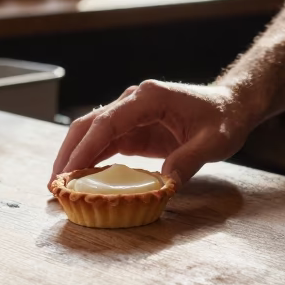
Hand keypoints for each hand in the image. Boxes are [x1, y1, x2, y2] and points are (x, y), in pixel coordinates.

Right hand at [50, 80, 255, 187]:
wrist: (231, 107)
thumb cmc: (224, 119)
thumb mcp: (213, 142)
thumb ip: (188, 161)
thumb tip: (164, 184)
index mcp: (149, 98)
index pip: (108, 122)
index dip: (86, 148)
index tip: (69, 172)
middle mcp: (134, 101)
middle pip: (89, 124)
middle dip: (69, 153)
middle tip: (53, 184)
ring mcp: (131, 115)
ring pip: (91, 133)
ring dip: (74, 158)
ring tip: (58, 187)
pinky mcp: (133, 129)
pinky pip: (104, 144)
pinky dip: (89, 161)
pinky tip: (78, 180)